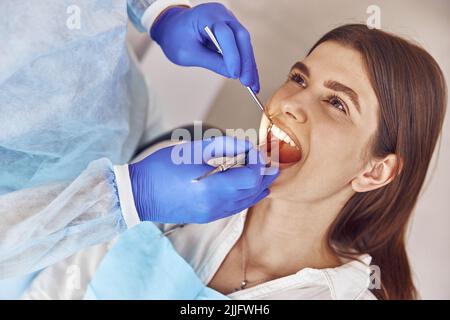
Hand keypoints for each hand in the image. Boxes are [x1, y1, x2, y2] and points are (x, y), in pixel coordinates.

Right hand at [128, 136, 278, 223]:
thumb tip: (246, 145)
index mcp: (212, 189)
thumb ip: (224, 146)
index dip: (259, 161)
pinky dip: (246, 194)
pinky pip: (236, 206)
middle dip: (264, 173)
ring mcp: (212, 214)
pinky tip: (248, 184)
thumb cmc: (160, 169)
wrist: (138, 195)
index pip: (251, 176)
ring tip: (261, 168)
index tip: (258, 148)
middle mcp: (216, 206)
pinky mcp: (208, 216)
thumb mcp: (192, 150)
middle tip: (268, 157)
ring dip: (258, 184)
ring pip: (247, 200)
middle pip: (254, 190)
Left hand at [150, 2, 259, 92]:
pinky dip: (246, 63)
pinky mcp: (232, 31)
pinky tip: (251, 78)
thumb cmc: (176, 38)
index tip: (235, 75)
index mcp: (206, 15)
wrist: (173, 27)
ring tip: (253, 86)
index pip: (225, 34)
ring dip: (249, 65)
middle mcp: (221, 15)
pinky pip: (242, 48)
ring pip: (245, 44)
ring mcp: (229, 21)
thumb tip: (232, 74)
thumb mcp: (188, 54)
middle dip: (246, 62)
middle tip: (248, 83)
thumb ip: (211, 62)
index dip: (232, 55)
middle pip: (241, 37)